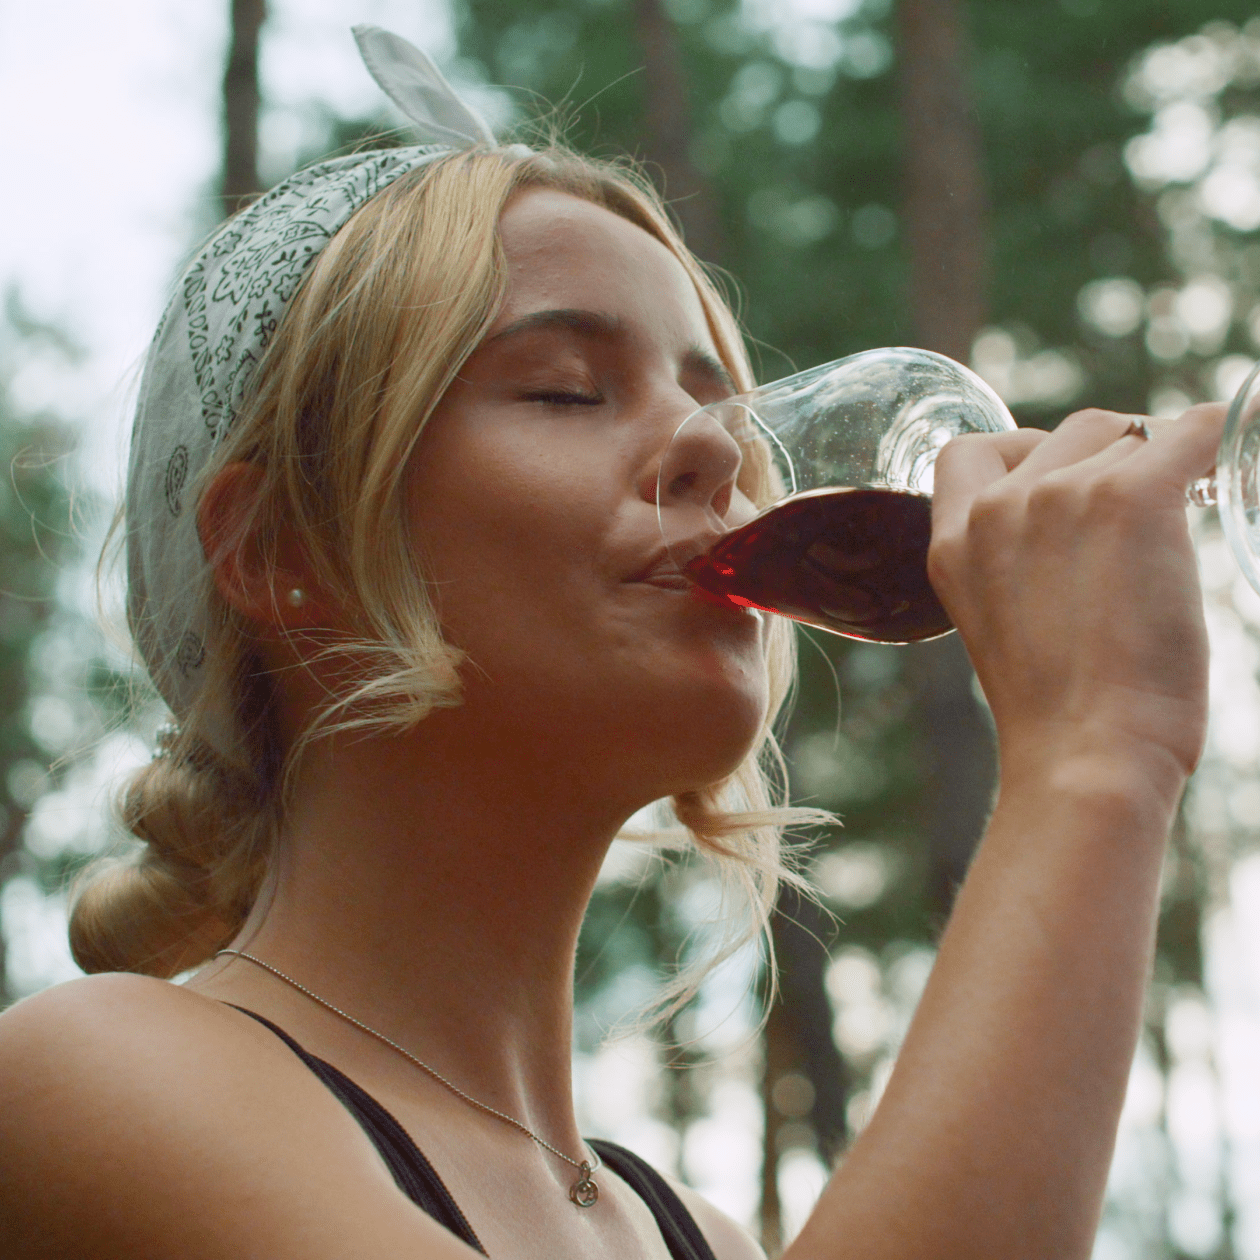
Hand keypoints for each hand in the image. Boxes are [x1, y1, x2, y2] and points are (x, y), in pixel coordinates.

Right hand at [929, 404, 1225, 787]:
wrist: (1088, 752)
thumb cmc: (1059, 714)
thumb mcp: (1001, 627)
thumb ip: (1015, 569)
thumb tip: (1079, 539)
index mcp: (954, 544)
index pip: (970, 452)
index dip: (1024, 451)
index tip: (1063, 478)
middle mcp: (998, 509)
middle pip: (1068, 432)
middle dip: (1112, 455)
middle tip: (1150, 506)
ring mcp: (1059, 496)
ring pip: (1131, 437)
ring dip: (1162, 465)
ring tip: (1189, 513)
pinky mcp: (1130, 498)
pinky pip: (1192, 432)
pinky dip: (1218, 435)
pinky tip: (1230, 449)